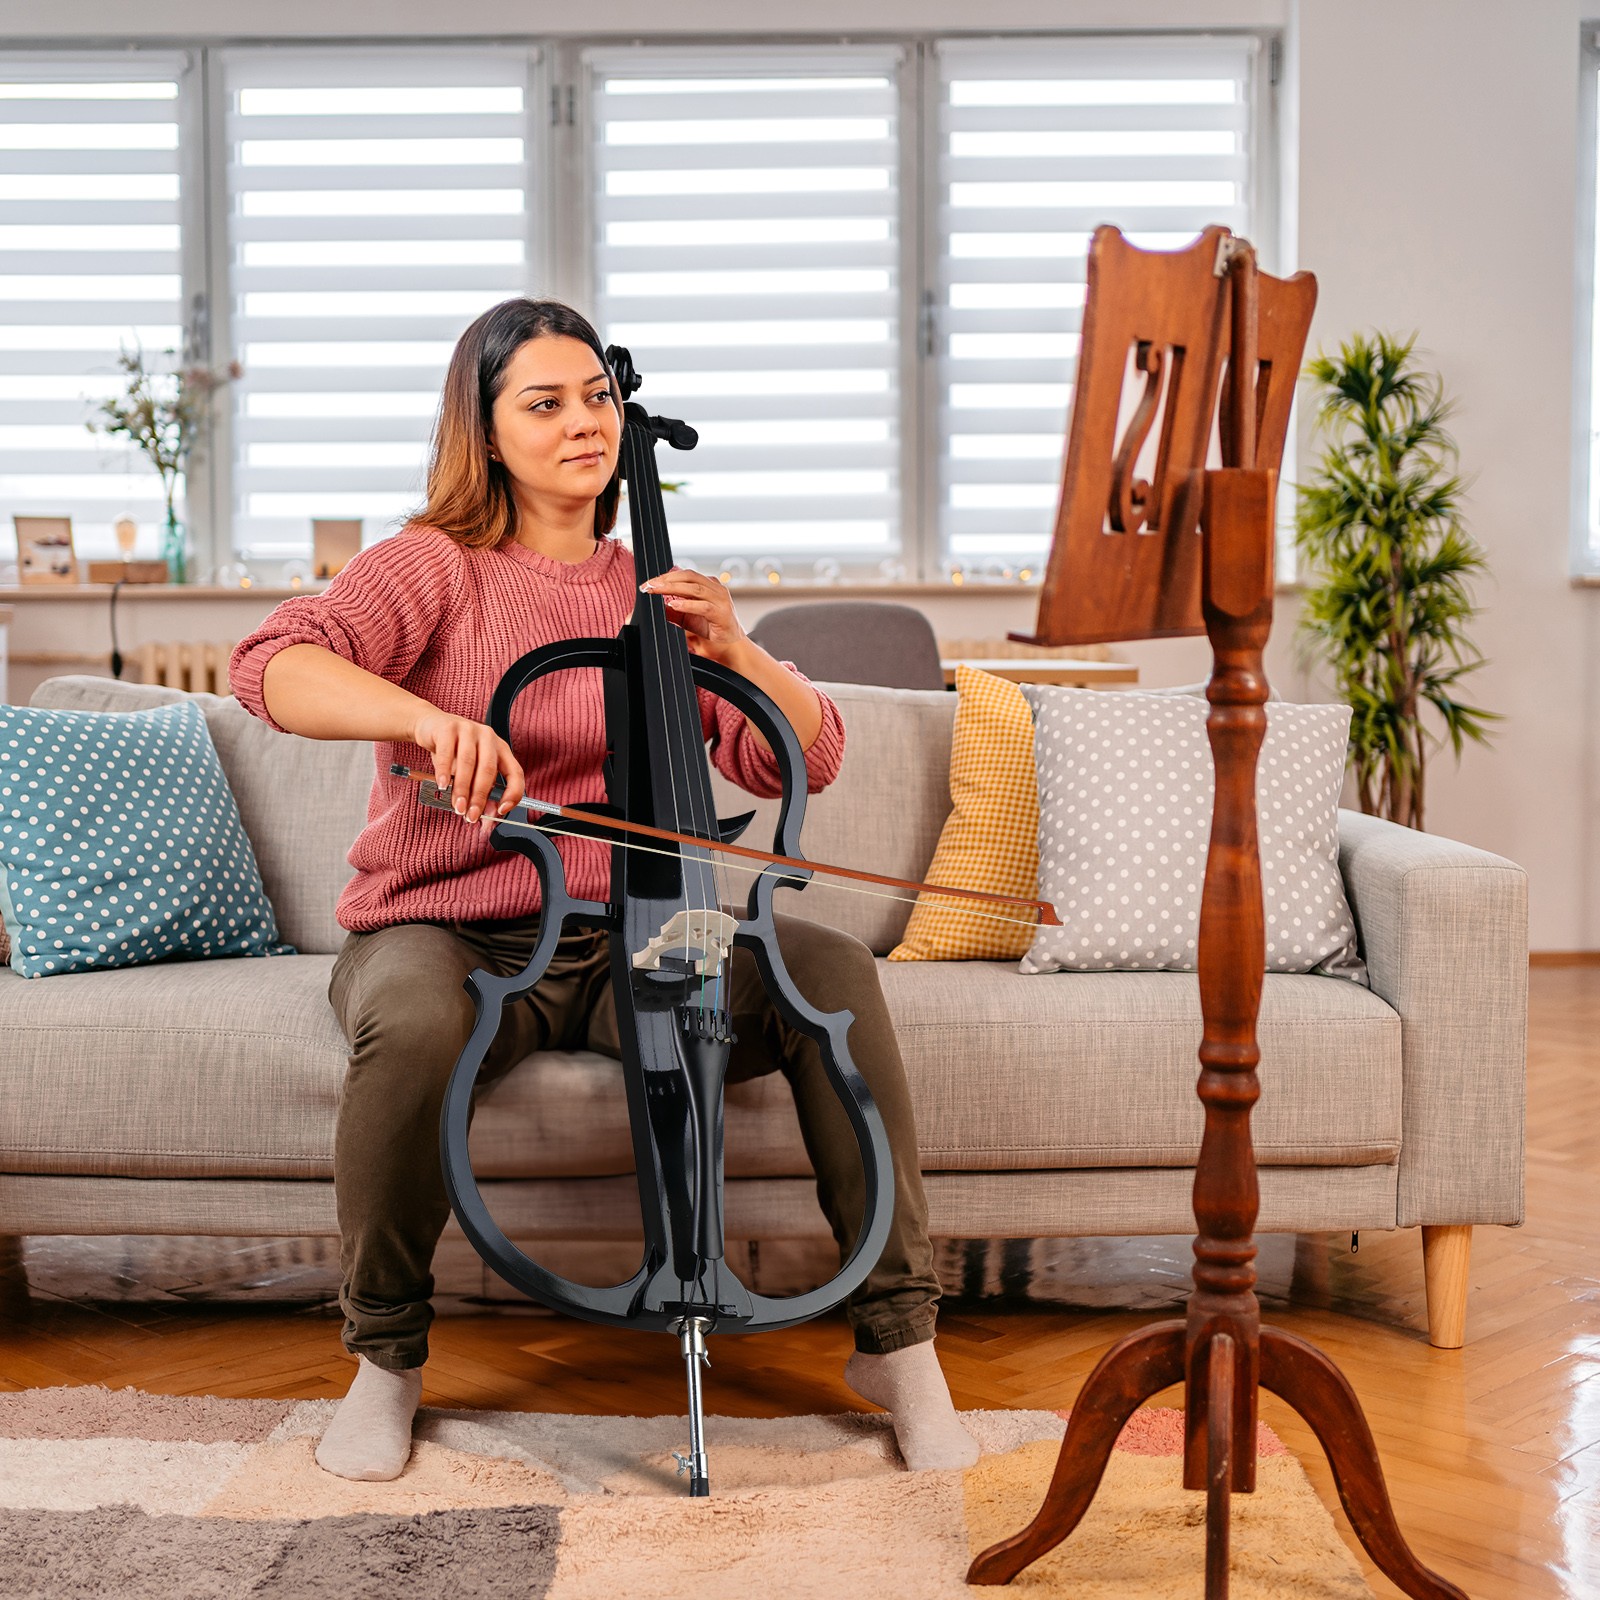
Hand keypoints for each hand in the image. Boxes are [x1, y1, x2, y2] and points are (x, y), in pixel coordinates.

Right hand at [410, 709, 526, 830]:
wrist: (431, 726)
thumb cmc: (454, 751)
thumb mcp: (470, 771)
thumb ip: (479, 792)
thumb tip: (486, 819)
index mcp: (500, 749)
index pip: (515, 772)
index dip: (512, 793)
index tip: (501, 810)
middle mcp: (488, 738)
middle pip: (489, 770)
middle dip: (480, 796)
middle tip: (471, 815)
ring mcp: (469, 729)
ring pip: (468, 762)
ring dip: (463, 788)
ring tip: (457, 806)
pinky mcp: (448, 728)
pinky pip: (447, 752)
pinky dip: (444, 771)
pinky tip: (442, 784)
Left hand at [639, 568, 752, 666]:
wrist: (730, 646)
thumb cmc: (711, 629)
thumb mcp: (688, 617)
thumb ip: (674, 609)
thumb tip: (655, 604)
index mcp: (709, 585)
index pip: (685, 575)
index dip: (666, 576)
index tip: (649, 582)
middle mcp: (716, 589)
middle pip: (688, 577)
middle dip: (666, 580)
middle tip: (648, 585)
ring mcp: (720, 600)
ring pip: (694, 588)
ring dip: (673, 588)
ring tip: (656, 591)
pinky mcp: (722, 613)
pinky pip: (703, 606)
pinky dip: (687, 605)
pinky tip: (674, 605)